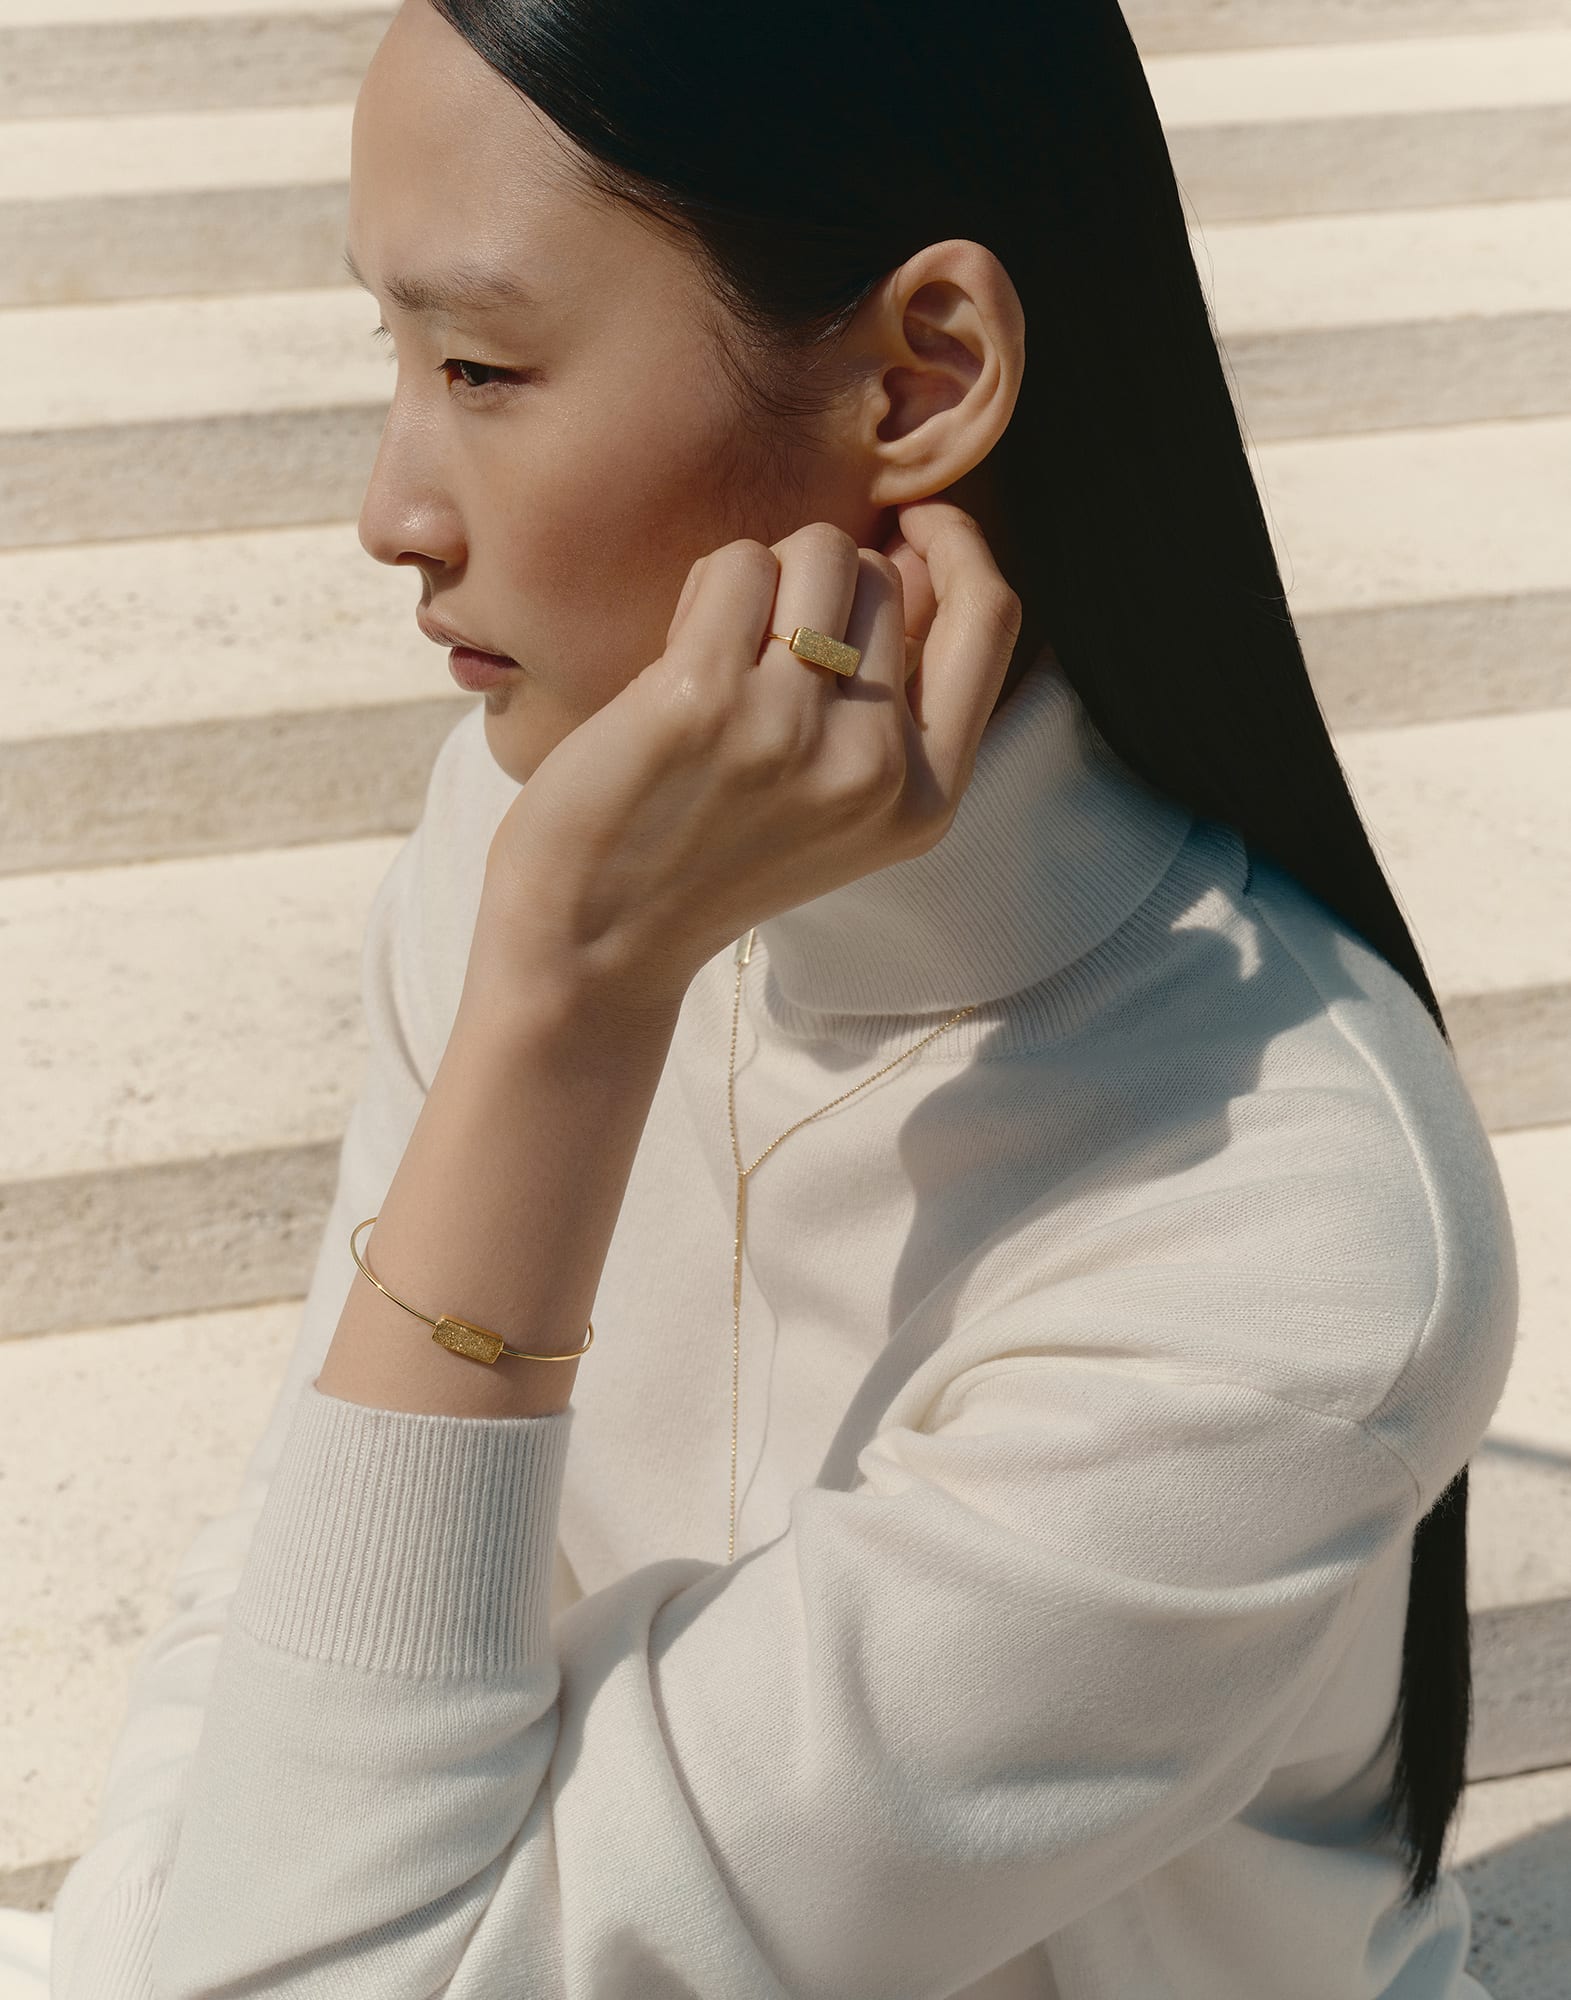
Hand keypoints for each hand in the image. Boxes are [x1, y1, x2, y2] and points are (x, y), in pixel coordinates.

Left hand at [468, 499, 1022, 1026]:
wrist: (596, 947)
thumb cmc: (705, 859)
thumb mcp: (840, 805)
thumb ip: (889, 701)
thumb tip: (904, 553)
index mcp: (926, 798)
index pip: (989, 619)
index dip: (958, 545)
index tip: (912, 522)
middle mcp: (875, 764)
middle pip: (878, 575)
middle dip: (814, 581)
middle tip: (754, 655)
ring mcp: (794, 729)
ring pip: (814, 553)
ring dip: (758, 578)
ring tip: (714, 659)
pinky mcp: (707, 698)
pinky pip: (734, 567)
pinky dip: (703, 591)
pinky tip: (674, 664)